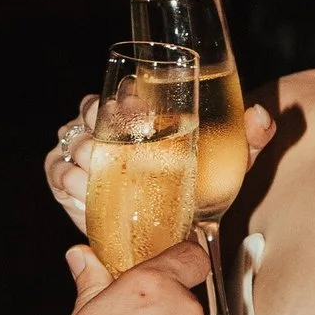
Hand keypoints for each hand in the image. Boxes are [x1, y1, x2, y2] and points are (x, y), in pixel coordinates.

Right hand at [46, 96, 276, 230]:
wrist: (174, 227)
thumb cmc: (202, 184)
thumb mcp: (230, 161)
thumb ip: (249, 136)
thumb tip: (260, 114)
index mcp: (144, 110)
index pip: (126, 87)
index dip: (126, 95)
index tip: (138, 109)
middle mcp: (110, 124)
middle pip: (91, 108)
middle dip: (98, 123)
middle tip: (117, 143)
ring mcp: (84, 149)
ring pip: (72, 139)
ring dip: (83, 155)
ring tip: (100, 172)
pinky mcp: (65, 178)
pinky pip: (55, 169)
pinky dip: (65, 178)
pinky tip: (82, 190)